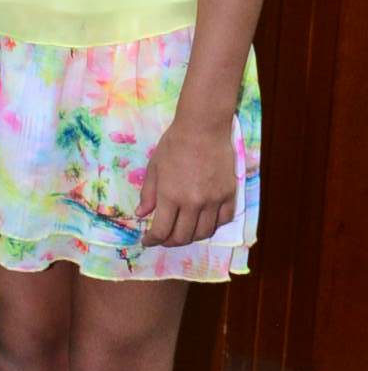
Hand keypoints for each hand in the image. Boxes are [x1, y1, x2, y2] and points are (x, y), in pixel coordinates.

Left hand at [137, 116, 238, 248]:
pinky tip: (204, 221)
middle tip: (164, 238)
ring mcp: (213, 200)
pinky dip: (212, 225)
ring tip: (183, 232)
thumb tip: (141, 214)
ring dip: (191, 237)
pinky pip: (223, 220)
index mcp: (170, 196)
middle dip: (170, 242)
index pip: (162, 231)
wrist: (203, 128)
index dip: (153, 240)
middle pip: (183, 237)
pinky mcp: (229, 195)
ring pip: (204, 233)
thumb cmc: (174, 144)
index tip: (148, 241)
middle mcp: (193, 203)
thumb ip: (148, 194)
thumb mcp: (154, 167)